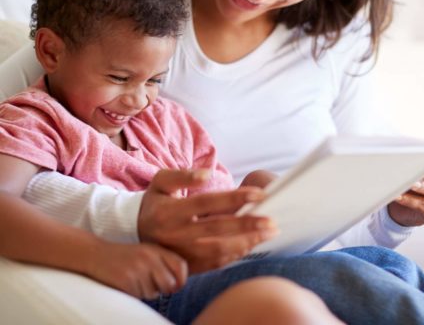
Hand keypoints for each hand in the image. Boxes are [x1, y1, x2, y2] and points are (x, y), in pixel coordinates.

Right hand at [85, 241, 187, 298]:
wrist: (96, 254)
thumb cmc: (125, 257)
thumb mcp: (146, 252)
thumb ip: (163, 262)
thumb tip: (178, 284)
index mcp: (156, 249)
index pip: (180, 265)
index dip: (182, 279)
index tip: (176, 286)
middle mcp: (149, 257)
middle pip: (169, 284)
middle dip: (163, 290)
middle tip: (152, 286)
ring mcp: (138, 269)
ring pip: (153, 293)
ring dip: (146, 292)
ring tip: (135, 281)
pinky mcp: (127, 280)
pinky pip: (139, 296)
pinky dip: (135, 294)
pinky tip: (127, 284)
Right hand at [138, 169, 277, 272]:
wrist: (135, 231)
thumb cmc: (155, 201)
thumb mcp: (161, 181)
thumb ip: (183, 175)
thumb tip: (207, 174)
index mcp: (171, 211)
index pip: (208, 203)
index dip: (235, 198)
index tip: (259, 194)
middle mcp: (177, 234)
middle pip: (218, 229)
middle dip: (248, 225)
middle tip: (272, 221)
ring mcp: (182, 253)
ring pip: (219, 250)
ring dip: (246, 242)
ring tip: (268, 233)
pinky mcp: (187, 265)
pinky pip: (215, 263)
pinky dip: (236, 254)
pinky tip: (252, 244)